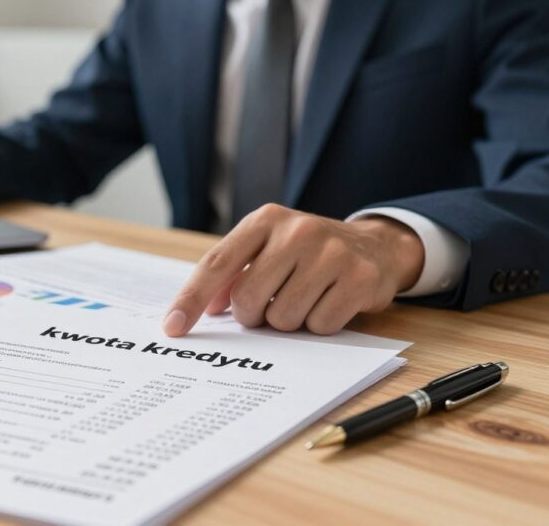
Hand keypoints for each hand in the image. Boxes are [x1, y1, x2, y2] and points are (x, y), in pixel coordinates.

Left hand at [163, 204, 424, 335]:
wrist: (375, 246)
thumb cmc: (307, 253)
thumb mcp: (266, 248)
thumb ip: (232, 273)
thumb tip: (204, 308)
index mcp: (264, 220)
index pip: (216, 264)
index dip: (190, 300)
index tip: (173, 328)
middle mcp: (297, 230)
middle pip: (247, 300)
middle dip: (254, 315)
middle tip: (272, 303)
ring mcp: (330, 252)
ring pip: (283, 318)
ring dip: (289, 321)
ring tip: (306, 298)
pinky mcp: (359, 277)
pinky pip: (319, 325)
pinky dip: (319, 324)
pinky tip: (330, 301)